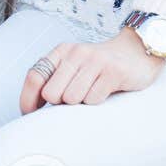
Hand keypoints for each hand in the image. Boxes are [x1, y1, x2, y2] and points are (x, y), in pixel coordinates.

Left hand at [19, 28, 165, 111]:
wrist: (137, 51)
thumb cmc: (100, 66)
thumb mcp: (74, 65)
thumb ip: (53, 80)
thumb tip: (30, 109)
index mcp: (62, 51)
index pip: (34, 76)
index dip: (28, 100)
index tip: (30, 114)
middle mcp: (76, 53)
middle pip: (52, 93)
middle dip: (60, 103)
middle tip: (75, 98)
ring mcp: (95, 61)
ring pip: (72, 98)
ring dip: (81, 103)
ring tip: (92, 92)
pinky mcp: (113, 71)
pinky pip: (93, 99)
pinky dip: (97, 101)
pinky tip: (106, 91)